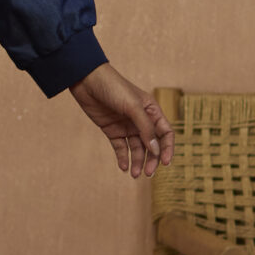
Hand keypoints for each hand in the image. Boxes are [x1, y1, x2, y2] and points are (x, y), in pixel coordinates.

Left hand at [68, 63, 172, 177]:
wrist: (87, 80)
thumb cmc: (114, 87)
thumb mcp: (133, 107)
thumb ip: (145, 128)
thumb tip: (156, 150)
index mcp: (152, 111)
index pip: (165, 133)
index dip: (167, 148)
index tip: (165, 163)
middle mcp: (141, 120)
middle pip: (152, 145)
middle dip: (151, 160)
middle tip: (148, 173)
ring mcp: (126, 126)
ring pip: (136, 149)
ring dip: (137, 162)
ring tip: (134, 174)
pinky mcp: (112, 130)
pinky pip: (120, 147)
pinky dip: (123, 158)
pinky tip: (123, 167)